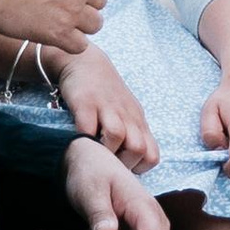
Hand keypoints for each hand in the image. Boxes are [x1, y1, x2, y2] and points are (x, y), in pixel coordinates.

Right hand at [51, 42, 155, 171]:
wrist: (85, 61)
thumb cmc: (107, 94)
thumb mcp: (127, 114)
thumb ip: (133, 136)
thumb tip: (131, 167)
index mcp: (138, 122)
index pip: (152, 155)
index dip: (139, 168)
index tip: (122, 168)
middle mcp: (127, 115)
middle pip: (138, 148)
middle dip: (122, 163)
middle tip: (106, 164)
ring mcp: (106, 108)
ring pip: (117, 136)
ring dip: (104, 151)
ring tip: (93, 154)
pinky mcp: (85, 102)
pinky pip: (87, 126)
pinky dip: (83, 138)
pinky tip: (78, 140)